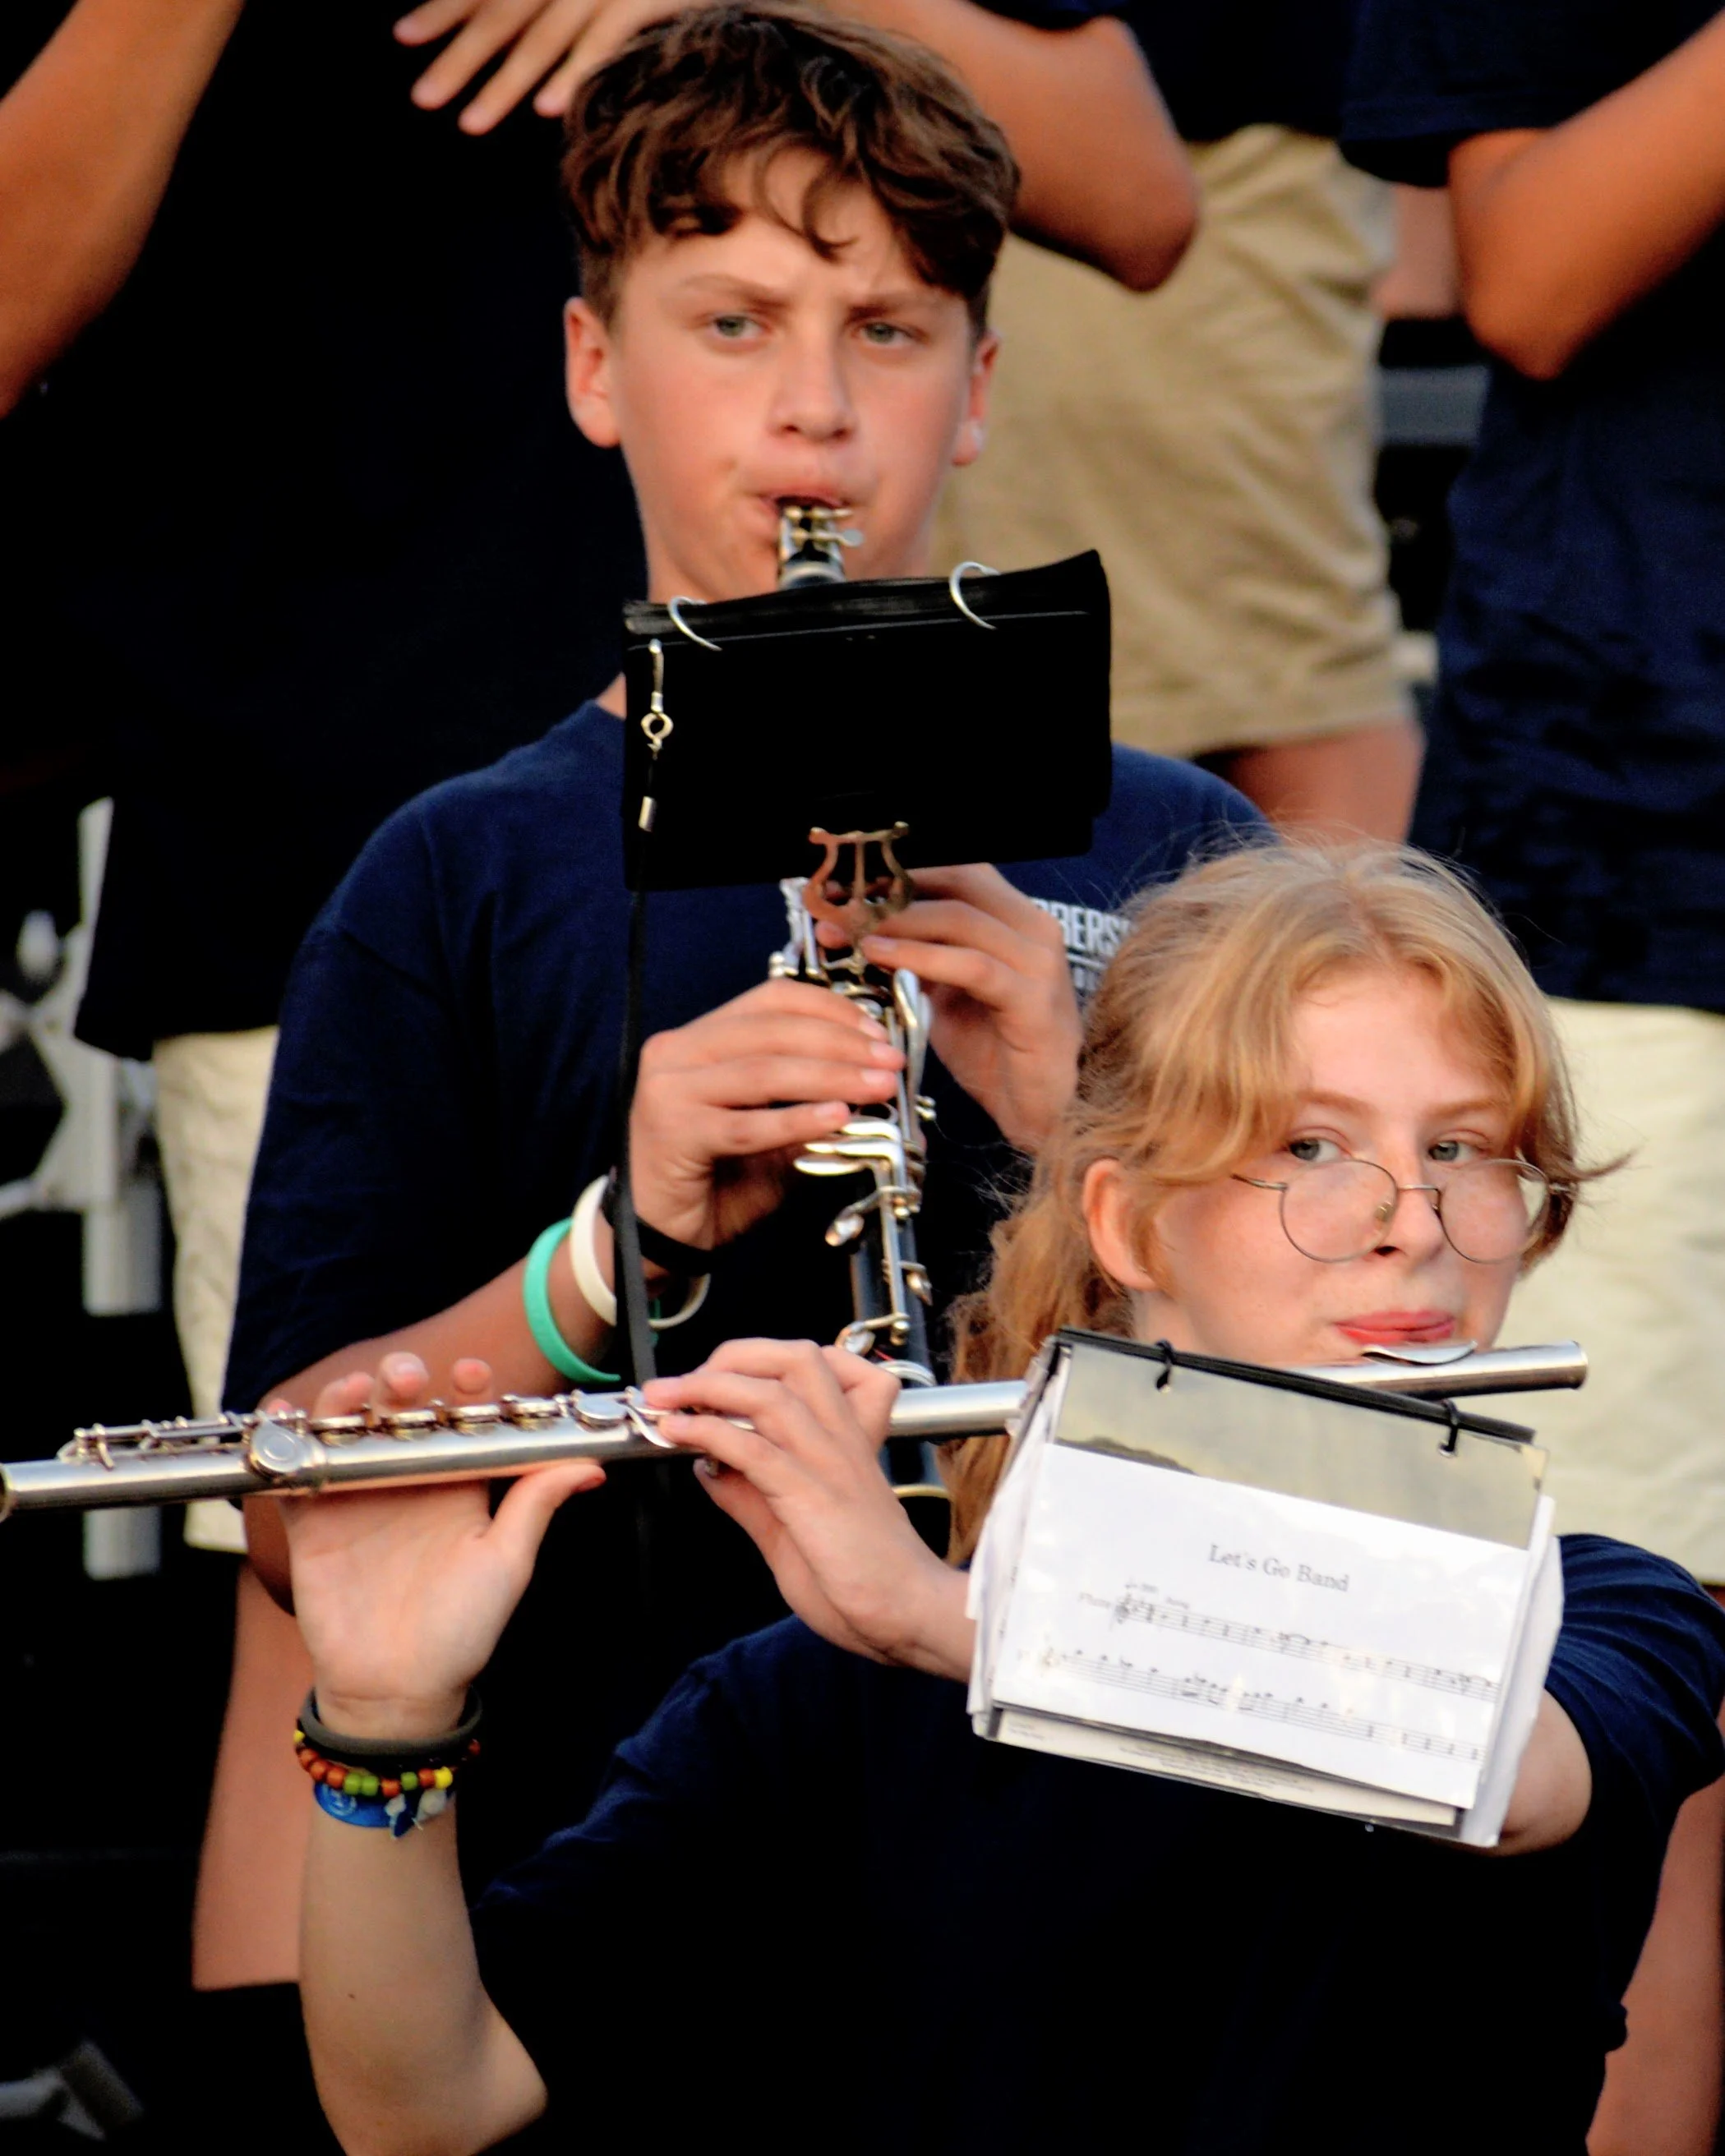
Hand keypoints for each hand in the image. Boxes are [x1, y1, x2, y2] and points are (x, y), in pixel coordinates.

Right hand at [271, 1353, 603, 1737]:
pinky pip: (294, 1473)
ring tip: (353, 1393)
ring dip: (345, 1400)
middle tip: (406, 1380)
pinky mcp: (313, 1523)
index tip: (472, 1373)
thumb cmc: (463, 1630)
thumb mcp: (507, 1562)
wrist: (397, 1690)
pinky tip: (283, 1416)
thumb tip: (593, 1465)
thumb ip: (536, 1505)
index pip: (463, 1418)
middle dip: (402, 1380)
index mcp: (458, 1483)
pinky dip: (284, 1440)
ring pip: (347, 1428)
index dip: (468, 1388)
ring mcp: (358, 1497)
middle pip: (400, 1409)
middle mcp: (408, 1480)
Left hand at [393, 0, 689, 132]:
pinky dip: (575, 72)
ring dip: (506, 82)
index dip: (445, 6)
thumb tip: (518, 50)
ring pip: (545, 33)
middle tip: (422, 98)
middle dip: (461, 56)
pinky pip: (605, 38)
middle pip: (505, 11)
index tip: (402, 34)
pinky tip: (547, 110)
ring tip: (471, 123)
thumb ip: (555, 4)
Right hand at [627, 977, 904, 1253]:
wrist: (659, 1234)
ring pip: (764, 1072)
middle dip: (841, 1043)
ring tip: (878, 1088)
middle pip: (773, 1030)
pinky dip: (797, 1120)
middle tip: (890, 1063)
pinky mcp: (674, 1132)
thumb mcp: (770, 1128)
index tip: (878, 1033)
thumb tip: (873, 1078)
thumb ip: (807, 1098)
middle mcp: (677, 1051)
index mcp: (700, 1037)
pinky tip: (837, 1117)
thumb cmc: (716, 1178)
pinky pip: (748, 1125)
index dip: (831, 1009)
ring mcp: (670, 1089)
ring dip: (831, 1077)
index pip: (771, 1000)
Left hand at [642, 1340, 973, 1679]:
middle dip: (732, 1357)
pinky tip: (676, 1434)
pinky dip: (707, 1432)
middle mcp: (841, 1441)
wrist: (910, 1615)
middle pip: (795, 1359)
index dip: (758, 1362)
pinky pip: (754, 1447)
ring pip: (769, 1393)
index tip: (713, 1382)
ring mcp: (829, 1463)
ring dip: (706, 1387)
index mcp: (846, 1442)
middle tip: (686, 1383)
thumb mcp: (792, 1532)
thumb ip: (752, 1498)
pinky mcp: (813, 1495)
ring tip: (665, 1399)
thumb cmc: (865, 1581)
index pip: (814, 1366)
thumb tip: (710, 1469)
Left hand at [835, 864, 1080, 1151]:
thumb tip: (856, 930)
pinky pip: (972, 966)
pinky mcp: (1034, 1000)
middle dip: (890, 890)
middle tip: (836, 904)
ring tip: (850, 930)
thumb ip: (914, 956)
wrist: (1039, 1107)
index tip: (841, 885)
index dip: (896, 870)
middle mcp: (1033, 927)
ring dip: (896, 921)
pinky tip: (881, 958)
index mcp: (1013, 918)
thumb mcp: (944, 992)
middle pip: (956, 881)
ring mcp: (1038, 961)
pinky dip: (921, 957)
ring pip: (960, 918)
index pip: (954, 869)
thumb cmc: (993, 1050)